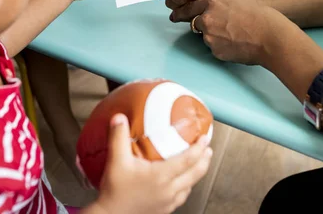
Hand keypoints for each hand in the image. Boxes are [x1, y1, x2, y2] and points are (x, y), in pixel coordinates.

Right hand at [94, 114, 211, 213]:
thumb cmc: (114, 191)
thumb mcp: (116, 160)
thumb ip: (118, 136)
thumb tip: (119, 118)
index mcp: (161, 176)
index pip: (188, 160)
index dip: (199, 148)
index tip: (204, 138)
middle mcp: (168, 189)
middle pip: (196, 173)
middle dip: (204, 159)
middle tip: (208, 148)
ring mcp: (168, 201)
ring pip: (190, 185)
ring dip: (197, 173)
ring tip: (198, 163)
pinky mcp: (165, 209)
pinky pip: (182, 196)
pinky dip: (187, 186)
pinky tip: (183, 183)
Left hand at [174, 0, 293, 64]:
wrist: (271, 37)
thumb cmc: (260, 18)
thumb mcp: (236, 2)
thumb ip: (219, 6)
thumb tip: (208, 13)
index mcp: (213, 2)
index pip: (191, 7)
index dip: (185, 11)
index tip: (177, 14)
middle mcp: (207, 18)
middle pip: (194, 22)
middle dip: (198, 24)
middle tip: (204, 27)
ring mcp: (210, 36)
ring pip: (206, 36)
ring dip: (214, 36)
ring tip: (235, 35)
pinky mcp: (215, 50)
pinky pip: (215, 48)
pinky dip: (222, 47)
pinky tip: (236, 44)